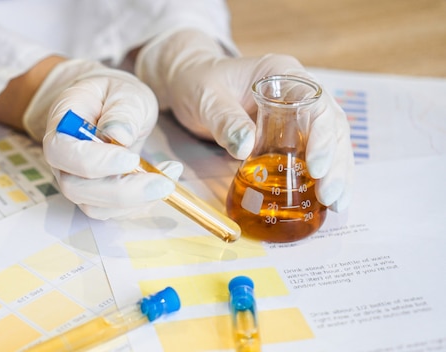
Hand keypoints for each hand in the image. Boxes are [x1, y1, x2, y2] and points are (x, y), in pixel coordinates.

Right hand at [23, 59, 182, 218]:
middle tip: (162, 182)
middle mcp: (62, 159)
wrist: (112, 106)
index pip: (62, 152)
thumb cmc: (113, 95)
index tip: (131, 159)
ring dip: (135, 201)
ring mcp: (76, 180)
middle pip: (76, 188)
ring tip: (168, 180)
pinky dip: (140, 204)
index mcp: (61, 125)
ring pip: (95, 207)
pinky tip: (162, 183)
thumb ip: (122, 110)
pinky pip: (112, 212)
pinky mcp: (94, 195)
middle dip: (122, 191)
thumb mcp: (125, 91)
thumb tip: (119, 135)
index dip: (94, 162)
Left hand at [135, 29, 352, 210]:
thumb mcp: (207, 99)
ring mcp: (298, 114)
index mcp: (284, 75)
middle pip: (332, 127)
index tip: (317, 168)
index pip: (317, 105)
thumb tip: (246, 148)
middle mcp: (300, 92)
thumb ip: (225, 120)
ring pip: (331, 143)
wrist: (190, 83)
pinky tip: (326, 201)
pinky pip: (313, 155)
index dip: (323, 137)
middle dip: (336, 164)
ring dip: (337, 174)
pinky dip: (321, 177)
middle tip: (331, 197)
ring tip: (337, 205)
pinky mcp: (290, 134)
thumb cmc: (199, 82)